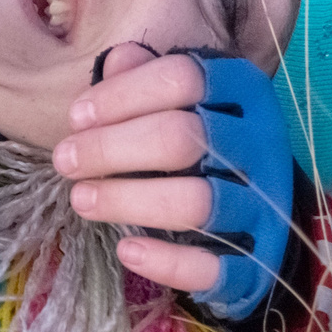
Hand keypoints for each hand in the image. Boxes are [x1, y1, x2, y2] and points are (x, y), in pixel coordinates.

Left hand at [52, 42, 294, 320]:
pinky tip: (127, 250)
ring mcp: (266, 205)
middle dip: (111, 149)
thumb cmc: (206, 143)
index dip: (121, 95)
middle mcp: (262, 144)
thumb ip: (147, 78)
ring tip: (82, 199)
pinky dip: (167, 262)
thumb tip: (115, 63)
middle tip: (65, 161)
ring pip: (196, 203)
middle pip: (182, 138)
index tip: (77, 117)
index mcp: (243, 92)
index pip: (182, 77)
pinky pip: (212, 267)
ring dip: (128, 201)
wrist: (266, 210)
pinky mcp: (259, 261)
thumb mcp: (182, 99)